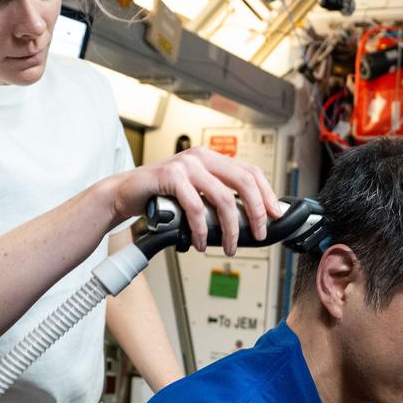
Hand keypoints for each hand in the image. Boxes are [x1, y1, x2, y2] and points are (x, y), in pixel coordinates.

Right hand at [114, 147, 281, 255]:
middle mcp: (202, 156)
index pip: (250, 171)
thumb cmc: (162, 196)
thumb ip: (217, 198)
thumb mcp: (196, 194)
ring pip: (223, 197)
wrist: (126, 192)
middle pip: (244, 181)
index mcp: (212, 158)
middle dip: (256, 211)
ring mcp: (186, 164)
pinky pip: (195, 207)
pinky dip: (200, 229)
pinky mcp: (171, 176)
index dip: (266, 193)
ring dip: (229, 228)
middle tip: (259, 233)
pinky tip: (200, 242)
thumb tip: (248, 219)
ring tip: (227, 246)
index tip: (275, 214)